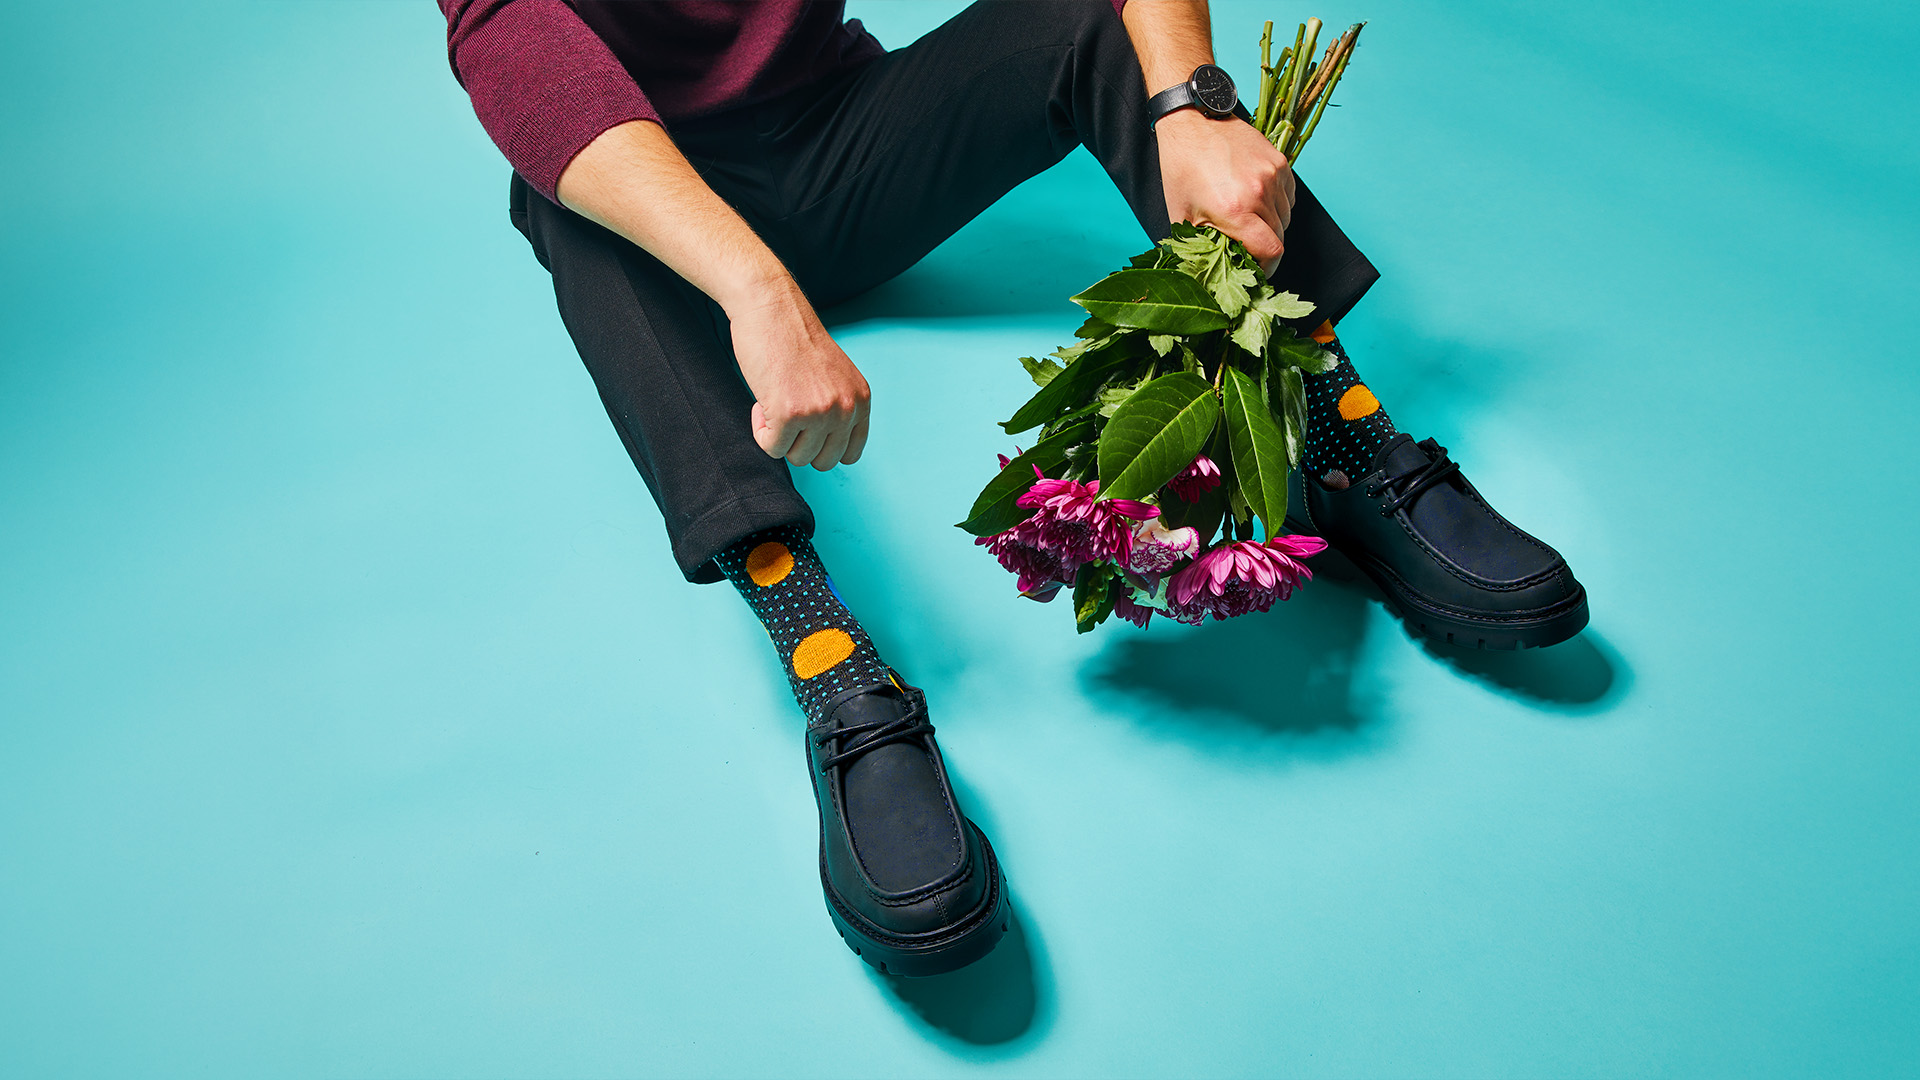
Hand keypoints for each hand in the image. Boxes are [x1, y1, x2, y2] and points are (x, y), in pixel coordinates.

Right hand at [727, 280, 870, 470]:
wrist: (770, 307)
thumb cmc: (793, 338)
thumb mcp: (833, 375)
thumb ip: (838, 407)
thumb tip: (825, 448)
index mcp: (861, 399)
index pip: (851, 453)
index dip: (823, 446)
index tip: (807, 430)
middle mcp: (846, 408)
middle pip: (823, 461)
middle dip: (800, 444)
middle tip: (787, 414)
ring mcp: (820, 413)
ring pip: (797, 457)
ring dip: (780, 436)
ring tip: (775, 402)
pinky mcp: (791, 414)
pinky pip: (772, 447)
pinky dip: (761, 430)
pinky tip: (762, 402)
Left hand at [1154, 109, 1296, 275]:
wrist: (1192, 123)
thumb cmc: (1182, 170)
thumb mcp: (1182, 216)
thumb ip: (1202, 247)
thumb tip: (1213, 273)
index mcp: (1234, 210)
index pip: (1272, 252)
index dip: (1267, 268)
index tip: (1256, 270)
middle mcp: (1259, 192)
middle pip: (1279, 236)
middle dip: (1264, 247)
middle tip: (1246, 245)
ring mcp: (1272, 175)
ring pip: (1286, 217)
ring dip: (1271, 225)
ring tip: (1247, 218)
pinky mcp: (1280, 161)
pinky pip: (1289, 197)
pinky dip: (1277, 204)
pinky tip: (1256, 200)